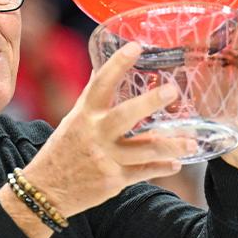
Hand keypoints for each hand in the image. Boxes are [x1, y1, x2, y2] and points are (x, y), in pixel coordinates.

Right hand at [21, 42, 190, 218]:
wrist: (46, 190)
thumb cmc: (63, 151)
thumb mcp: (74, 121)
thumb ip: (93, 100)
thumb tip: (105, 69)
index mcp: (84, 115)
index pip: (100, 84)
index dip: (117, 64)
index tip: (136, 47)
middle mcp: (95, 134)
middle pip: (125, 115)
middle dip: (150, 102)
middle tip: (172, 91)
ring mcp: (106, 158)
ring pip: (145, 148)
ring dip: (172, 145)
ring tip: (191, 141)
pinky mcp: (114, 180)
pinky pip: (144, 171)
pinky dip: (162, 167)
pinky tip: (176, 162)